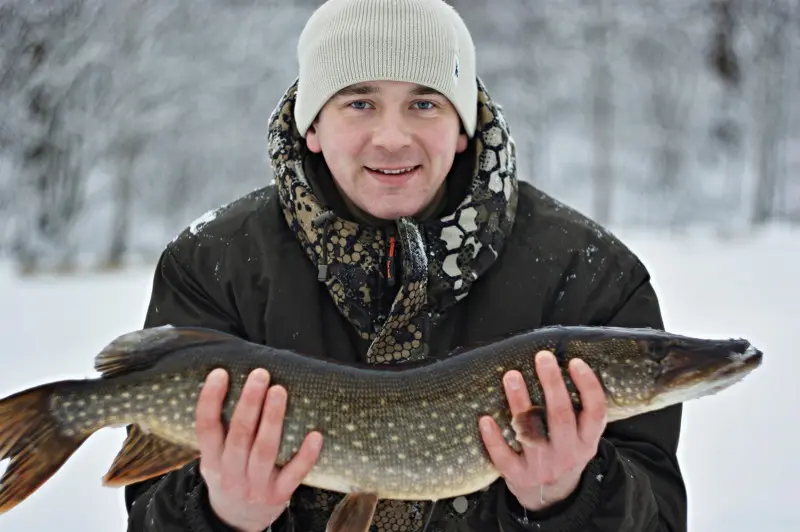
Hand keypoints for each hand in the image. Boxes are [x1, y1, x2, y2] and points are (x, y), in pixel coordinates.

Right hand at [196, 368, 322, 531]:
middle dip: (249, 403)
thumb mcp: (215, 458)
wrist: (237, 522)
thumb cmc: (231, 476)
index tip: (220, 373)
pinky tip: (315, 434)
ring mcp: (255, 486)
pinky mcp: (278, 495)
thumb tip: (236, 382)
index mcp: (212, 460)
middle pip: (239, 435)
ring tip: (279, 391)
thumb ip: (221, 430)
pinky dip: (305, 455)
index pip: (206, 427)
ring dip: (272, 419)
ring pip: (264, 450)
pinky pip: (294, 474)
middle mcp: (230, 473)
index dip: (210, 400)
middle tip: (260, 375)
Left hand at [479, 350, 606, 511]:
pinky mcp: (519, 477)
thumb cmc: (563, 452)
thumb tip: (556, 364)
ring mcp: (543, 466)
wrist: (553, 499)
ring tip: (511, 375)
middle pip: (561, 415)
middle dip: (552, 384)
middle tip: (542, 357)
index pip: (595, 411)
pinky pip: (504, 458)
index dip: (588, 386)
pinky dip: (494, 439)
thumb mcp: (580, 437)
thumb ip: (575, 411)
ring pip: (532, 432)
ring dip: (520, 402)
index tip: (575, 362)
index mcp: (587, 441)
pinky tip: (485, 419)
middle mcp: (568, 453)